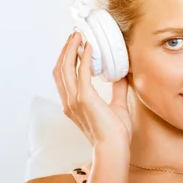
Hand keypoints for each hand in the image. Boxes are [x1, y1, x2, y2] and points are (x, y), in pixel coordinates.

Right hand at [53, 32, 131, 146]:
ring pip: (65, 68)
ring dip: (71, 49)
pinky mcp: (84, 98)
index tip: (74, 45)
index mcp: (73, 104)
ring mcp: (74, 100)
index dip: (65, 59)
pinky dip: (84, 58)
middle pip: (60, 69)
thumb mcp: (117, 106)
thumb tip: (122, 75)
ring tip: (78, 36)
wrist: (114, 147)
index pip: (63, 77)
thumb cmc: (116, 133)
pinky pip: (82, 72)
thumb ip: (117, 90)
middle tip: (74, 35)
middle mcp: (69, 101)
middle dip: (65, 50)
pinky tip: (89, 47)